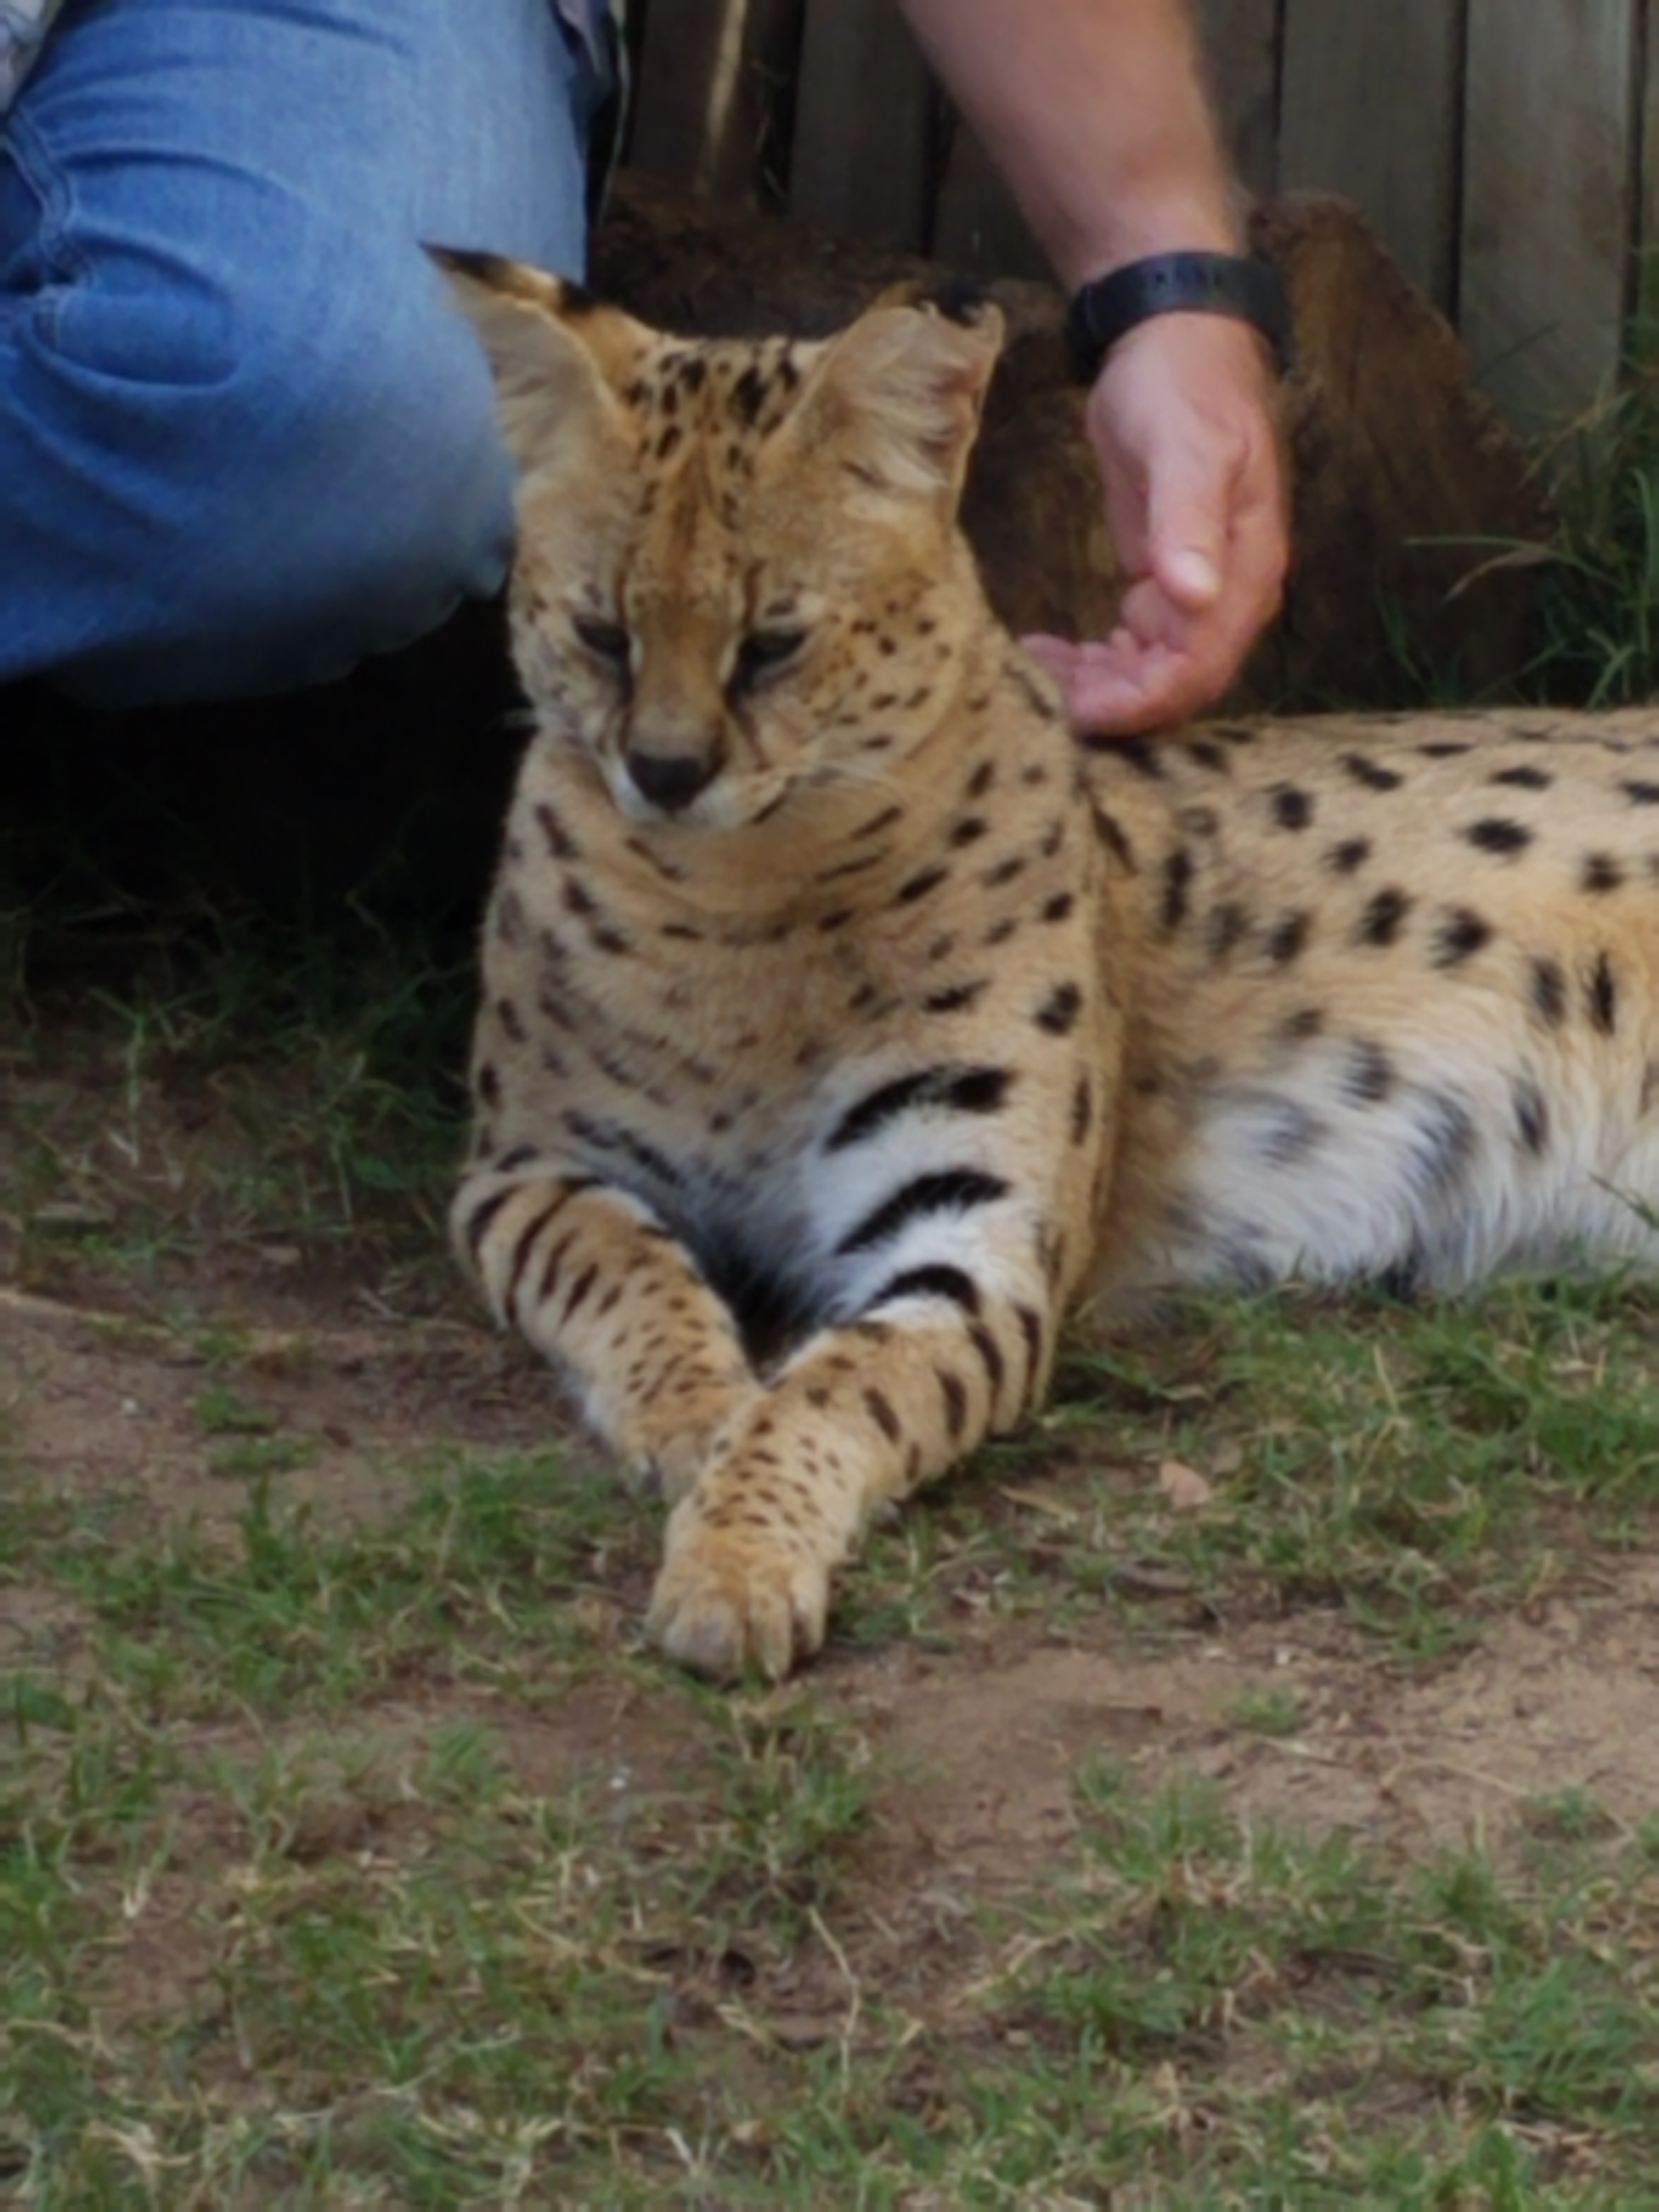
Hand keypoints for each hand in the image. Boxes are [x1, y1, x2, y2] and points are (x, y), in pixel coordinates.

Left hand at [1022, 310, 1287, 733]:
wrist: (1171, 337)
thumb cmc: (1182, 385)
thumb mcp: (1184, 445)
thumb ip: (1189, 519)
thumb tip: (1197, 596)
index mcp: (1246, 568)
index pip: (1202, 665)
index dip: (1145, 700)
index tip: (1081, 711)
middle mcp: (1227, 592)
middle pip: (1177, 682)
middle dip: (1114, 701)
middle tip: (1042, 696)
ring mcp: (1194, 590)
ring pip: (1151, 672)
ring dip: (1097, 686)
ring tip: (1036, 670)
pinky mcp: (1158, 583)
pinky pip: (1132, 648)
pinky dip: (1092, 661)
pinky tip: (1047, 650)